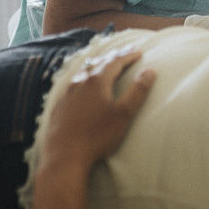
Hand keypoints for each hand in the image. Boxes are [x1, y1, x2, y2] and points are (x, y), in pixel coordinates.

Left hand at [39, 47, 155, 170]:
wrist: (64, 157)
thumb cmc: (97, 136)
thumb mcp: (124, 114)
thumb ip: (138, 91)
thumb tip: (150, 71)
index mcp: (96, 82)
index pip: (114, 62)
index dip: (127, 56)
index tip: (138, 52)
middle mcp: (79, 83)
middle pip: (97, 64)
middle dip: (112, 57)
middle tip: (123, 53)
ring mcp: (66, 95)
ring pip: (82, 72)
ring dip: (95, 65)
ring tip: (102, 63)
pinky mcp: (58, 106)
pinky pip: (71, 84)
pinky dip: (81, 78)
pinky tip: (80, 85)